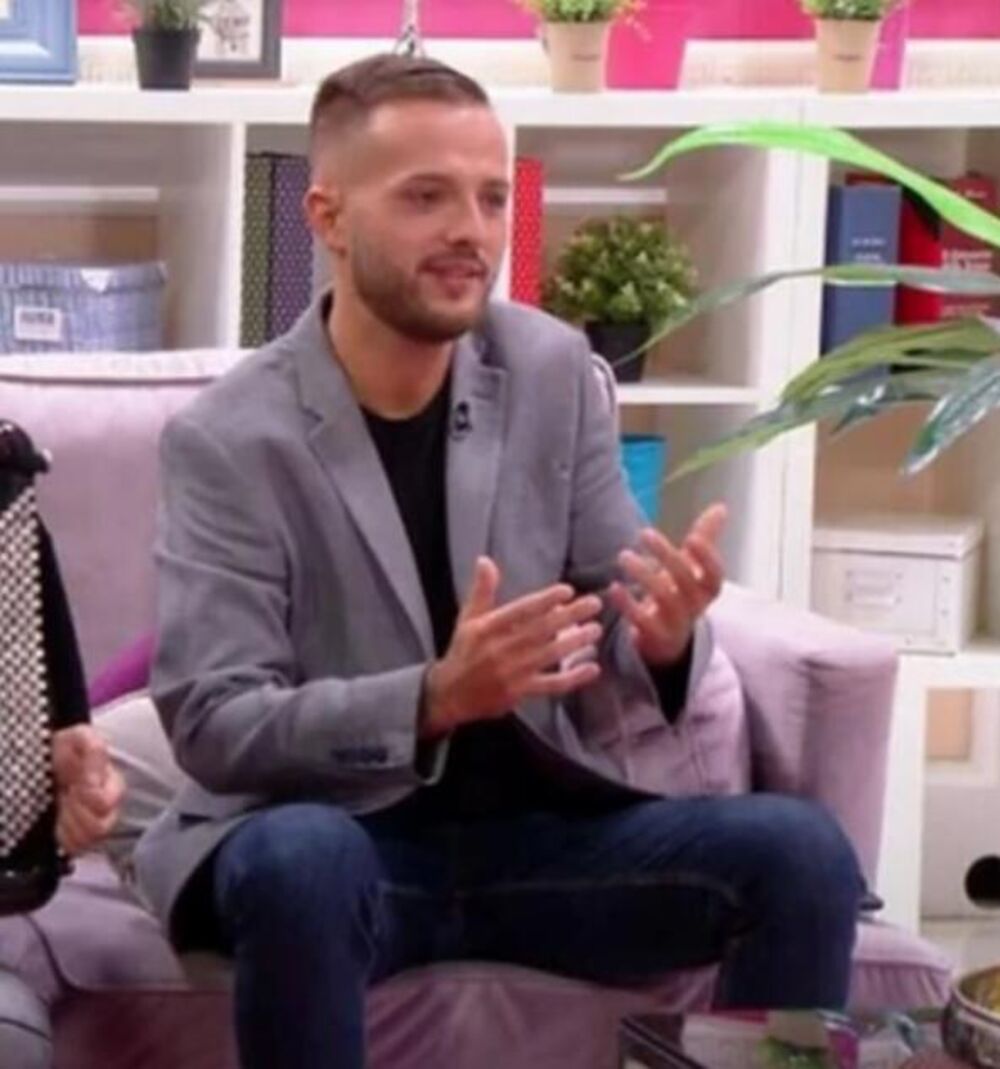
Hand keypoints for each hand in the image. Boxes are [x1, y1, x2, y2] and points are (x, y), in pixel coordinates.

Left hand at [51, 725, 124, 855]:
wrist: (47, 763)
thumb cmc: (64, 750)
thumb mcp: (80, 737)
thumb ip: (93, 747)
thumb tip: (96, 776)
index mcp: (113, 783)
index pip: (105, 803)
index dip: (86, 795)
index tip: (74, 784)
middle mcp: (109, 808)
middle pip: (98, 827)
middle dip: (75, 810)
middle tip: (66, 795)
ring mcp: (95, 823)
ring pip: (87, 840)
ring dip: (69, 822)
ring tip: (63, 807)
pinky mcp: (79, 837)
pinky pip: (75, 848)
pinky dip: (63, 835)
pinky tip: (60, 819)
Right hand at [422, 557, 603, 738]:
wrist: (450, 695)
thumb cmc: (463, 651)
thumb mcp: (467, 618)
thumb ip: (481, 590)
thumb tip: (485, 560)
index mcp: (486, 628)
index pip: (521, 611)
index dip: (545, 600)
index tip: (567, 590)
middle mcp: (499, 649)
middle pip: (540, 630)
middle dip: (570, 616)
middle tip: (594, 604)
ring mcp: (511, 672)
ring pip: (549, 654)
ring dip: (575, 642)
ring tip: (596, 629)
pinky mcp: (519, 693)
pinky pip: (550, 685)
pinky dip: (572, 678)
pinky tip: (591, 668)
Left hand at [610, 504, 726, 667]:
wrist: (668, 640)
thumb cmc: (681, 595)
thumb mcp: (694, 569)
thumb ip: (706, 539)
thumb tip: (721, 507)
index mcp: (706, 589)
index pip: (715, 574)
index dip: (707, 558)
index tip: (692, 538)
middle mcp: (695, 606)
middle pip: (686, 581)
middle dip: (666, 556)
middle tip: (643, 532)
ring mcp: (676, 624)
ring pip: (664, 599)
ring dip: (644, 575)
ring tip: (623, 556)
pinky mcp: (654, 637)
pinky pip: (641, 621)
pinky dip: (627, 604)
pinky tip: (614, 587)